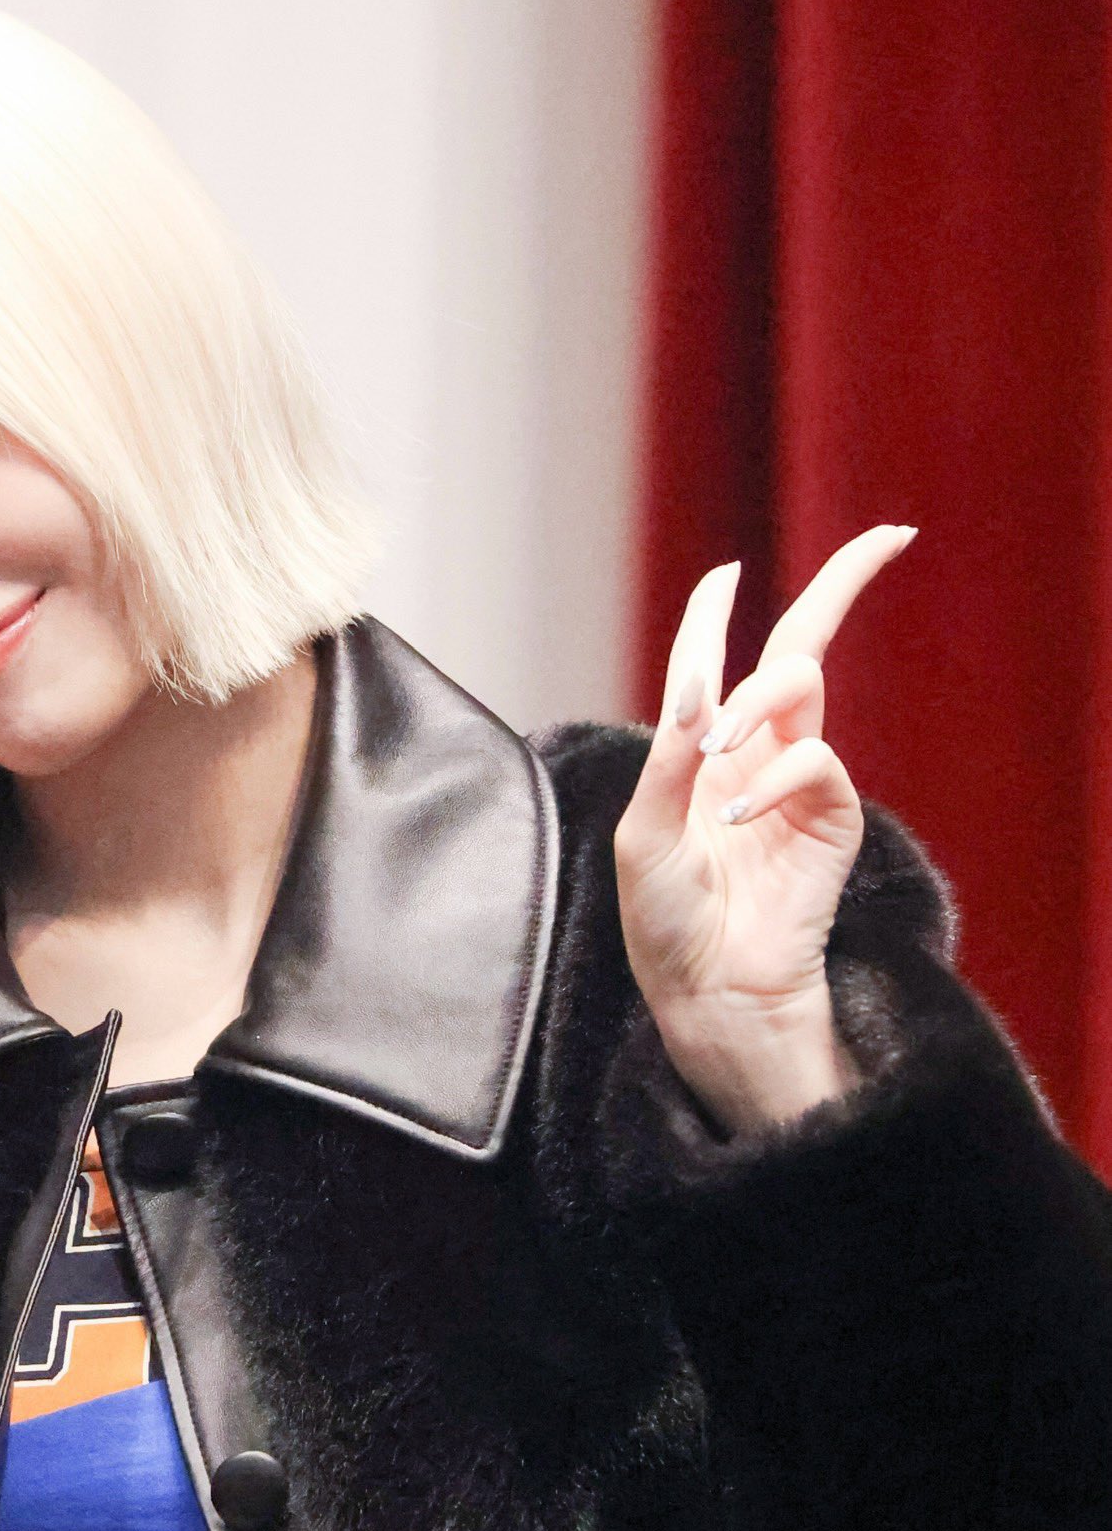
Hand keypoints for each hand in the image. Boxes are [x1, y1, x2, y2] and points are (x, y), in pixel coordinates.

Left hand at [613, 525, 917, 1134]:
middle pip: (799, 649)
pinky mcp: (832, 818)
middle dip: (840, 587)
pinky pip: (816, 759)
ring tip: (717, 746)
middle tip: (888, 540)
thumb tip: (697, 685)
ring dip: (758, 696)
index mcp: (699, 756)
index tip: (727, 568)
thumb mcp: (643, 835)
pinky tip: (740, 821)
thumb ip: (668, 759)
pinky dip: (774, 778)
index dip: (717, 612)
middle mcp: (751, 755)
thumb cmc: (665, 921)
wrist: (708, 990)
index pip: (716, 665)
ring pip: (803, 685)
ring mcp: (796, 783)